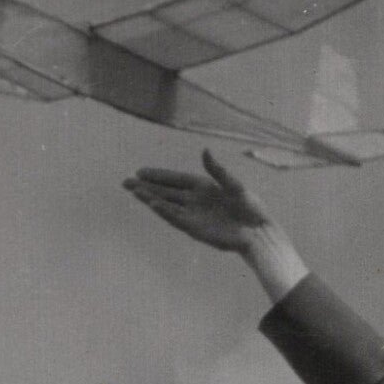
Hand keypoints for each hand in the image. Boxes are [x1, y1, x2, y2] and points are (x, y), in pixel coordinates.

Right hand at [125, 150, 270, 251]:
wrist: (257, 232)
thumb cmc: (250, 207)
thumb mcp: (234, 185)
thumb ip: (217, 170)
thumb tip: (204, 150)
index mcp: (203, 187)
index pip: (175, 179)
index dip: (158, 176)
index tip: (140, 172)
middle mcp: (194, 200)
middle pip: (165, 192)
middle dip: (146, 187)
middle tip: (126, 182)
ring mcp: (193, 215)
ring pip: (167, 205)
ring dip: (151, 198)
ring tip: (134, 191)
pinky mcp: (195, 229)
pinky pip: (176, 218)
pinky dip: (164, 211)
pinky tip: (152, 204)